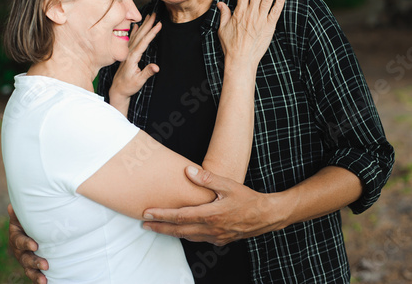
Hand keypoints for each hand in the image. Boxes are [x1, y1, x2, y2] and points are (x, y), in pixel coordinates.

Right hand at [8, 204, 48, 282]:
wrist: (31, 229)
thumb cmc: (29, 220)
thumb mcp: (23, 216)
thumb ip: (19, 213)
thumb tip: (11, 206)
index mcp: (16, 236)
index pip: (19, 240)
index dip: (26, 243)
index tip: (34, 245)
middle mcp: (19, 250)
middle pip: (25, 258)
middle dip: (34, 261)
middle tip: (45, 264)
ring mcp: (25, 259)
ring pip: (29, 269)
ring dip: (36, 275)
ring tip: (44, 279)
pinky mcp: (32, 266)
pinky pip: (34, 274)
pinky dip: (39, 279)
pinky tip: (46, 283)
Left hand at [109, 13, 161, 109]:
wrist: (117, 90)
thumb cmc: (128, 86)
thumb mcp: (139, 81)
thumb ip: (147, 73)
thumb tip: (156, 67)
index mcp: (132, 57)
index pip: (144, 42)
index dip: (152, 32)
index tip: (158, 24)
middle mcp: (129, 52)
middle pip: (140, 35)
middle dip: (148, 24)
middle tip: (155, 14)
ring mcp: (127, 52)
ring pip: (136, 35)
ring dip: (143, 26)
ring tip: (149, 16)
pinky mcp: (127, 54)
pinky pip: (132, 39)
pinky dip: (134, 31)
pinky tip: (136, 26)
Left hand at [142, 167, 290, 245]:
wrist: (266, 216)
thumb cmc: (249, 200)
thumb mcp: (229, 185)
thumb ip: (207, 179)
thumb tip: (188, 171)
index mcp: (210, 215)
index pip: (180, 217)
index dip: (162, 215)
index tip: (147, 213)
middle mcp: (210, 229)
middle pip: (179, 230)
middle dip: (160, 227)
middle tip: (144, 224)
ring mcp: (215, 237)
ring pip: (187, 237)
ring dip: (171, 232)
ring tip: (157, 227)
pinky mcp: (220, 240)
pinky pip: (198, 239)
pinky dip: (185, 235)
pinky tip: (181, 230)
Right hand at [217, 0, 285, 70]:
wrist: (241, 61)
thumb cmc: (230, 46)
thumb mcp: (222, 29)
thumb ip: (224, 14)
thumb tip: (221, 3)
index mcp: (239, 13)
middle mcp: (250, 14)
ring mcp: (261, 20)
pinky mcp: (269, 27)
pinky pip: (276, 11)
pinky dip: (280, 1)